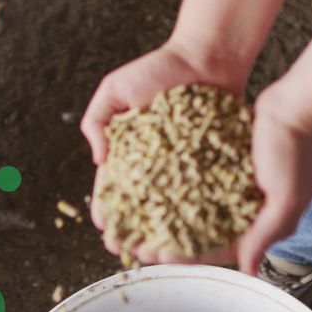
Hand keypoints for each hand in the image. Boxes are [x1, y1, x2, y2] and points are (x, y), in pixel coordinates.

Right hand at [82, 38, 249, 259]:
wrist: (206, 58)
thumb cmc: (159, 68)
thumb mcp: (115, 89)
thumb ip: (97, 120)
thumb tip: (99, 159)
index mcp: (131, 152)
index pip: (115, 189)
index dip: (109, 211)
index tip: (106, 230)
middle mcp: (158, 166)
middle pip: (143, 207)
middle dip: (134, 231)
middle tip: (129, 251)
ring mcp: (187, 168)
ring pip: (174, 209)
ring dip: (165, 234)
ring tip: (159, 253)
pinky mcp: (215, 166)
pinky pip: (206, 196)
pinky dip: (201, 217)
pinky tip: (196, 236)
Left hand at [90, 79, 311, 274]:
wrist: (297, 104)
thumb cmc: (296, 151)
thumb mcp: (287, 198)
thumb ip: (266, 234)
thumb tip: (250, 272)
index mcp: (261, 220)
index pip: (217, 247)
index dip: (186, 255)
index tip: (155, 256)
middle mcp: (244, 204)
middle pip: (200, 229)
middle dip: (168, 237)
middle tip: (134, 240)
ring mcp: (233, 181)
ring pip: (193, 203)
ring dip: (166, 211)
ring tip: (136, 214)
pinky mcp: (224, 158)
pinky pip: (195, 176)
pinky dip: (175, 183)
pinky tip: (151, 183)